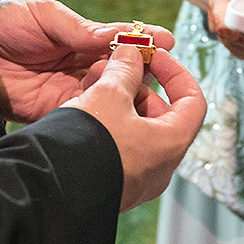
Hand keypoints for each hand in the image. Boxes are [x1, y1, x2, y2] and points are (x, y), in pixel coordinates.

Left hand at [0, 0, 175, 122]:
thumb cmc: (6, 23)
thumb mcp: (46, 16)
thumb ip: (80, 29)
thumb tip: (116, 36)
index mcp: (84, 40)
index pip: (122, 43)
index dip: (146, 43)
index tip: (168, 42)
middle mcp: (83, 67)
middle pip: (124, 74)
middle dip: (145, 74)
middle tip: (160, 75)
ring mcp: (72, 91)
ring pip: (111, 98)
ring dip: (127, 97)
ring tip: (142, 95)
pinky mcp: (58, 112)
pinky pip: (87, 116)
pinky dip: (102, 115)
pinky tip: (115, 113)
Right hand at [61, 45, 206, 211]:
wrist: (50, 188)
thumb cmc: (88, 145)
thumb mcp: (108, 95)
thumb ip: (124, 70)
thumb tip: (130, 55)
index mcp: (171, 144)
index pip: (193, 101)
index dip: (176, 72)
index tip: (155, 57)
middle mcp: (160, 167)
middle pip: (161, 114)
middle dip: (137, 87)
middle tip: (113, 69)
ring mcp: (137, 180)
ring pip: (137, 130)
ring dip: (119, 103)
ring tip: (92, 87)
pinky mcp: (115, 185)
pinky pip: (120, 147)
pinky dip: (109, 124)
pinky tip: (85, 111)